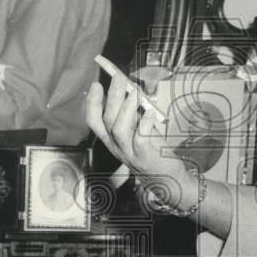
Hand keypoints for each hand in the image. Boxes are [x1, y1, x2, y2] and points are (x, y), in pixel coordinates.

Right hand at [86, 73, 195, 207]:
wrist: (164, 177)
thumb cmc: (150, 150)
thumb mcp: (135, 130)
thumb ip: (131, 114)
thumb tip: (131, 89)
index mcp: (111, 138)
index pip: (94, 120)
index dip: (92, 102)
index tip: (96, 85)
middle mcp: (116, 145)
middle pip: (107, 120)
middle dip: (112, 96)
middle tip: (119, 78)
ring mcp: (129, 151)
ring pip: (119, 130)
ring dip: (125, 109)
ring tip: (134, 94)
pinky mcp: (145, 156)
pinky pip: (140, 139)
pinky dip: (144, 124)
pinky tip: (150, 112)